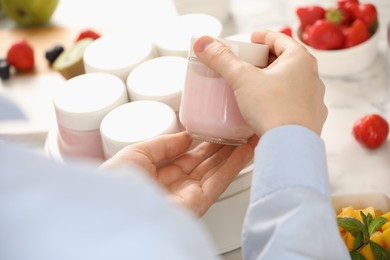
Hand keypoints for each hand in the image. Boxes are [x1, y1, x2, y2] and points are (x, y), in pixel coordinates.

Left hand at [101, 132, 256, 216]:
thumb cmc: (115, 183)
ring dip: (234, 154)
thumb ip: (165, 144)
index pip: (189, 157)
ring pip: (217, 172)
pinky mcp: (197, 205)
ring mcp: (188, 196)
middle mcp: (176, 186)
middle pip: (206, 164)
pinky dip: (234, 166)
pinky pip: (219, 182)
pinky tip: (245, 151)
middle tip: (239, 131)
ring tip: (249, 137)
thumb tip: (187, 136)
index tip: (218, 130)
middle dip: (224, 148)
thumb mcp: (138, 153)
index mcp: (160, 174)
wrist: (113, 208)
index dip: (205, 144)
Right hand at [192, 30, 327, 135]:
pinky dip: (280, 100)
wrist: (290, 147)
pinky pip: (293, 103)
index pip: (281, 39)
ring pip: (291, 83)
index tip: (252, 39)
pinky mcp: (310, 119)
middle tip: (248, 64)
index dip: (264, 37)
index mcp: (300, 60)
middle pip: (286, 61)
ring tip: (255, 87)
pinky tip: (266, 108)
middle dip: (266, 60)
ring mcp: (314, 100)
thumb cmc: (273, 109)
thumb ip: (222, 60)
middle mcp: (312, 78)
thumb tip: (205, 44)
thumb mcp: (242, 79)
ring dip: (274, 81)